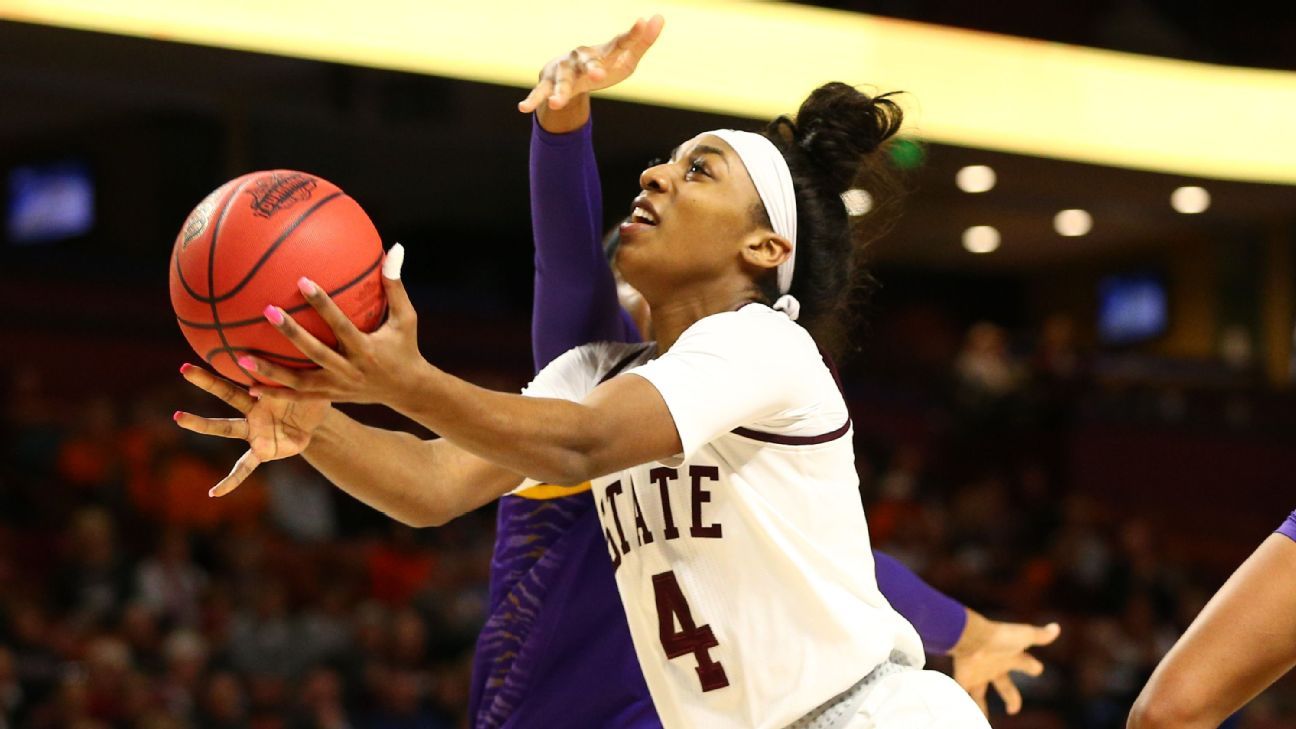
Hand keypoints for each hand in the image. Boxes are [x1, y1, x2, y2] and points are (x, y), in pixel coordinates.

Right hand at [174, 363, 329, 496]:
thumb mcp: (312, 385)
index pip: (253, 373)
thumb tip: (302, 358)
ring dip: (202, 422)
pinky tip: (214, 493)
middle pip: (228, 394)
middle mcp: (254, 410)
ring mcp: (254, 432)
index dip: (247, 366)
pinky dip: (231, 480)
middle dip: (207, 381)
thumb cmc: (312, 398)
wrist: (317, 425)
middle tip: (184, 367)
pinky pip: (244, 467)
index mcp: (265, 391)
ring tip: (178, 416)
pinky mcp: (263, 451)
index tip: (238, 354)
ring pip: (226, 426)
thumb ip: (303, 376)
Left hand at [238, 244, 426, 408]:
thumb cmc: (405, 347)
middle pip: (316, 353)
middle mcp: (350, 370)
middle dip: (292, 333)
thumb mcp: (406, 318)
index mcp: (366, 349)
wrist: (408, 390)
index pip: (341, 325)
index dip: (323, 304)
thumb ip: (395, 285)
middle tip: (267, 311)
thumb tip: (393, 249)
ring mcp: (338, 387)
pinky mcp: (330, 397)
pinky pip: (298, 397)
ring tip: (242, 356)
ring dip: (271, 371)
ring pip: (300, 382)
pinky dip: (275, 393)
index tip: (302, 280)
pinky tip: (250, 386)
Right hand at [517, 15, 664, 113]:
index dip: (631, 35)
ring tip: (557, 103)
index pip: (619, 43)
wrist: (569, 75)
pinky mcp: (548, 83)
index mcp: (602, 52)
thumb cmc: (602, 65)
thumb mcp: (625, 58)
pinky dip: (532, 100)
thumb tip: (659, 17)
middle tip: (599, 75)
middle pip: (587, 63)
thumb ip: (642, 42)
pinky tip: (522, 109)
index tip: (642, 24)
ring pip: (561, 81)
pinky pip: (539, 92)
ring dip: (559, 91)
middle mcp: (581, 57)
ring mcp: (563, 71)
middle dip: (591, 69)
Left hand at [951, 612, 1060, 715]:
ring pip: (980, 695)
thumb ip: (1040, 635)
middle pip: (1004, 686)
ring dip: (981, 707)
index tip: (1037, 670)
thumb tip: (1056, 627)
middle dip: (1011, 697)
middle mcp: (993, 666)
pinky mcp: (964, 678)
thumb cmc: (1000, 637)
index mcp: (1010, 657)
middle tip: (1012, 709)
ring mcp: (977, 673)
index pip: (1026, 664)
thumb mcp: (1025, 636)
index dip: (1033, 667)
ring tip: (982, 719)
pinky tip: (963, 715)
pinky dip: (962, 705)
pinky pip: (962, 695)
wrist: (971, 637)